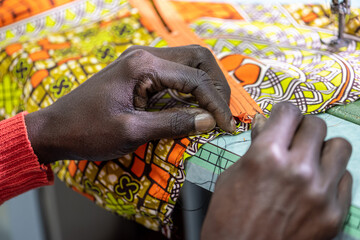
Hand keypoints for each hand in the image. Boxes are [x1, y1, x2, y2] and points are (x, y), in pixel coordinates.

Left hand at [25, 45, 234, 163]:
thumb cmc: (88, 131)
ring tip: (213, 111)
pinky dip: (189, 89)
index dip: (216, 103)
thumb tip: (210, 121)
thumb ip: (174, 123)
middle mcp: (145, 55)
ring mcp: (142, 62)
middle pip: (197, 58)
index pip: (195, 78)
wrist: (55, 129)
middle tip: (223, 113)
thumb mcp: (133, 131)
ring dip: (205, 85)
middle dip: (216, 85)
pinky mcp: (139, 73)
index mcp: (144, 65)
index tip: (227, 126)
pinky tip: (193, 107)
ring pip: (188, 63)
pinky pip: (174, 74)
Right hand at [201, 102, 351, 239]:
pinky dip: (331, 176)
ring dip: (323, 148)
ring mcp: (321, 193)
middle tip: (294, 138)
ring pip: (340, 147)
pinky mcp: (334, 214)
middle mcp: (298, 169)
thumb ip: (255, 147)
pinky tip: (315, 185)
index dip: (283, 113)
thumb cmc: (227, 218)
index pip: (288, 112)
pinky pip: (345, 179)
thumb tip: (266, 124)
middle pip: (316, 125)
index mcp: (267, 156)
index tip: (282, 118)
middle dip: (303, 128)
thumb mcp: (231, 176)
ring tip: (310, 159)